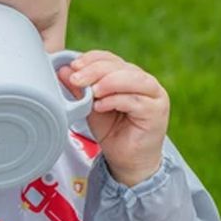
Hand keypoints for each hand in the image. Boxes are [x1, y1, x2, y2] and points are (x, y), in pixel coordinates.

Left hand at [57, 50, 168, 186]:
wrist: (127, 161)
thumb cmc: (112, 132)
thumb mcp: (90, 107)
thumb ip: (80, 89)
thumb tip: (64, 70)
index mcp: (128, 76)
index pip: (110, 59)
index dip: (91, 59)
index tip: (73, 67)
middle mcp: (143, 81)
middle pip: (120, 66)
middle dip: (94, 70)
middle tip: (76, 79)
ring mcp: (153, 95)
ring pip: (132, 78)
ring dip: (108, 82)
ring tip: (91, 91)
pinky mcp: (157, 111)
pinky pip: (136, 100)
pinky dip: (116, 100)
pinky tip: (100, 106)